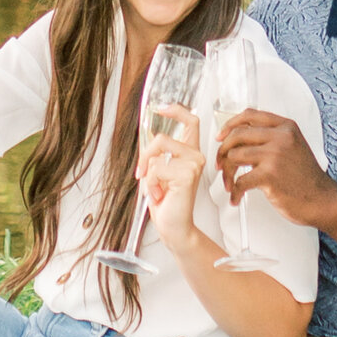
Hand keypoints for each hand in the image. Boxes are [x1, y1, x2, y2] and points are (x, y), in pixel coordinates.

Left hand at [137, 104, 203, 243]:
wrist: (174, 227)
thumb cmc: (167, 203)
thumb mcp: (158, 173)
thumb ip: (157, 155)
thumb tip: (145, 140)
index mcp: (190, 154)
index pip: (191, 122)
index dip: (176, 111)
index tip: (161, 109)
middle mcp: (195, 156)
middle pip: (163, 138)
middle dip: (145, 155)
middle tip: (141, 173)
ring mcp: (193, 164)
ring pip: (157, 153)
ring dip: (148, 174)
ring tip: (154, 189)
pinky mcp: (187, 174)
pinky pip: (156, 169)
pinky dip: (150, 183)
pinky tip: (159, 195)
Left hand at [215, 108, 330, 226]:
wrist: (324, 200)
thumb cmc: (308, 179)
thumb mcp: (294, 147)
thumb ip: (273, 138)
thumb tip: (242, 139)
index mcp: (286, 127)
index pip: (250, 115)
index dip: (230, 124)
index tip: (221, 136)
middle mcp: (280, 137)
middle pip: (237, 134)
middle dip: (223, 151)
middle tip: (220, 163)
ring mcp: (275, 155)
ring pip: (234, 156)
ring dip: (226, 173)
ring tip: (229, 184)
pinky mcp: (270, 176)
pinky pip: (240, 181)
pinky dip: (234, 191)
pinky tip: (236, 197)